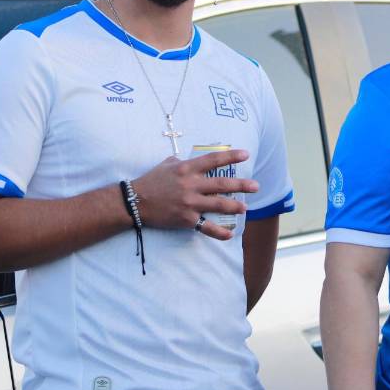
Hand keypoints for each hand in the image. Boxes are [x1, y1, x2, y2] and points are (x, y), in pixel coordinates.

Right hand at [131, 150, 257, 238]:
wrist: (134, 202)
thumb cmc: (150, 181)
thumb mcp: (166, 164)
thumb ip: (181, 161)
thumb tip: (191, 159)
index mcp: (187, 168)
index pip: (213, 160)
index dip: (231, 156)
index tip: (246, 154)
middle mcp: (191, 184)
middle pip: (222, 184)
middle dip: (242, 185)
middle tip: (256, 186)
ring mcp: (190, 203)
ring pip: (219, 204)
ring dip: (235, 206)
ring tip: (246, 207)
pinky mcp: (186, 219)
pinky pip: (206, 226)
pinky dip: (219, 232)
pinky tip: (230, 235)